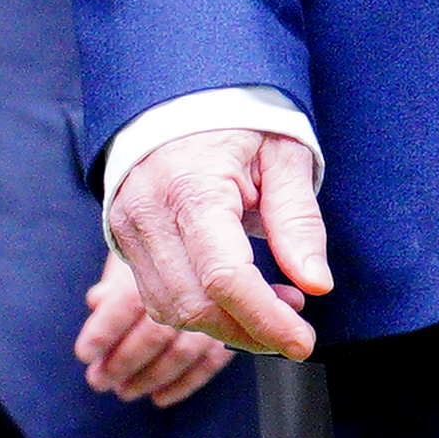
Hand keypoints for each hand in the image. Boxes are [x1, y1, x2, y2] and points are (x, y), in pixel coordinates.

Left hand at [78, 250, 238, 406]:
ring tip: (125, 390)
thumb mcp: (139, 254)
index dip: (104, 331)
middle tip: (100, 380)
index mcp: (163, 261)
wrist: (217, 239)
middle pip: (154, 333)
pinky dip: (184, 385)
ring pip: (181, 353)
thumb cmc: (170, 247)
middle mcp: (194, 286)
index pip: (128, 302)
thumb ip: (116, 282)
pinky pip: (210, 364)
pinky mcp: (234, 330)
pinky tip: (161, 396)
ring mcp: (218, 311)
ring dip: (149, 378)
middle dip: (122, 363)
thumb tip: (97, 302)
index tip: (85, 354)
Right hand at [105, 125, 327, 362]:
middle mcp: (149, 212)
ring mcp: (127, 228)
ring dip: (226, 326)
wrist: (181, 95)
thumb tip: (316, 284)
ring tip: (272, 303)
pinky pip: (157, 297)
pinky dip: (200, 311)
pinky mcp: (121, 239)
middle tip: (294, 324)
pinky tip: (236, 296)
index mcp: (192, 187)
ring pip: (172, 310)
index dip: (266, 320)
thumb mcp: (284, 156)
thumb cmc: (239, 119)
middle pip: (195, 305)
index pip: (226, 278)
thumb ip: (298, 220)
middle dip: (249, 331)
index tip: (301, 342)